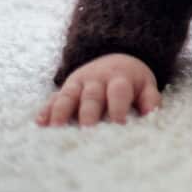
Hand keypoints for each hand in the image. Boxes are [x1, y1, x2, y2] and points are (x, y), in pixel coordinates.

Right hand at [36, 53, 160, 126]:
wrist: (116, 57)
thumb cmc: (131, 80)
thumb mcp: (146, 85)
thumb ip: (150, 99)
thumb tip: (151, 114)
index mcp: (119, 79)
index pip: (118, 92)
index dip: (118, 108)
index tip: (118, 126)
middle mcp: (96, 79)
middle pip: (91, 97)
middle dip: (88, 114)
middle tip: (86, 133)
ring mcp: (78, 83)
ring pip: (68, 96)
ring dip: (61, 112)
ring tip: (57, 130)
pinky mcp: (64, 88)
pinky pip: (53, 98)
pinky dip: (46, 110)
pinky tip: (40, 123)